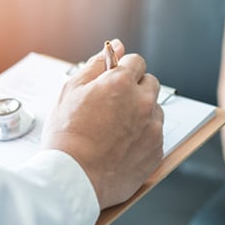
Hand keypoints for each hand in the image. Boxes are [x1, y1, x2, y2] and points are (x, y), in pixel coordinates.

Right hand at [42, 39, 163, 208]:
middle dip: (136, 88)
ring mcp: (152, 127)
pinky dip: (144, 135)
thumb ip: (96, 64)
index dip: (123, 69)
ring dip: (142, 112)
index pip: (136, 62)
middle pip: (150, 83)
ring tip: (117, 128)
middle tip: (115, 104)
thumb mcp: (71, 91)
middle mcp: (142, 102)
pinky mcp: (157, 150)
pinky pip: (156, 133)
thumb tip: (116, 46)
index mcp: (121, 83)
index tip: (115, 79)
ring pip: (155, 108)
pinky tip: (123, 145)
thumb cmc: (67, 136)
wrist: (74, 178)